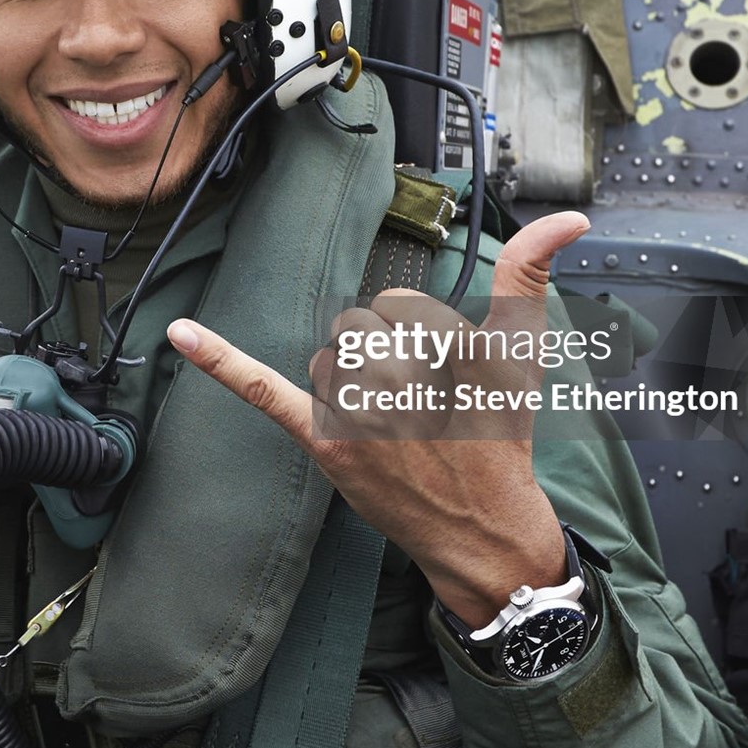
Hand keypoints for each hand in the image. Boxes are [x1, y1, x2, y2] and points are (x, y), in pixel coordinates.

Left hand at [166, 211, 589, 624]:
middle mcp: (403, 378)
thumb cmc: (500, 438)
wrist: (482, 529)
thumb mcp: (522, 356)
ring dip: (347, 383)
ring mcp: (360, 414)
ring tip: (387, 427)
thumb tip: (568, 218)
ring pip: (326, 358)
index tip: (435, 376)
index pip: (395, 305)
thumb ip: (528, 277)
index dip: (410, 335)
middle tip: (413, 410)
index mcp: (450, 349)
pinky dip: (220, 360)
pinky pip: (263, 389)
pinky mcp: (324, 442)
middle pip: (356, 329)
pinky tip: (179, 331)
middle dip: (378, 359)